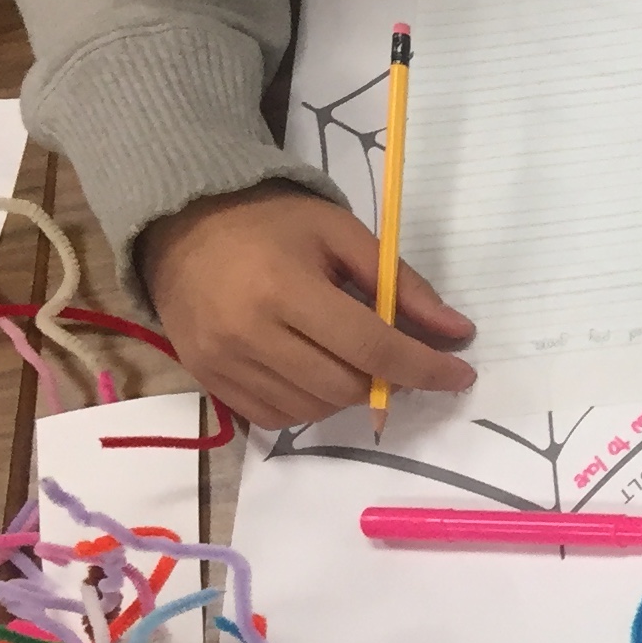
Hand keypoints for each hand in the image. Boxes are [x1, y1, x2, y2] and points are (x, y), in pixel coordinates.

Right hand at [139, 186, 474, 430]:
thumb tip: (457, 331)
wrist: (181, 225)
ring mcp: (223, 362)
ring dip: (347, 394)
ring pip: (312, 409)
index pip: (371, 347)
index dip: (424, 367)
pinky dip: (308, 404)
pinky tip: (312, 372)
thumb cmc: (271, 224)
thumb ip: (401, 284)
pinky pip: (275, 418)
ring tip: (348, 358)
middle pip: (343, 387)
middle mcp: (248, 333)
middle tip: (397, 360)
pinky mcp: (207, 381)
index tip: (461, 373)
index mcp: (285, 288)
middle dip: (386, 381)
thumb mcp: (342, 234)